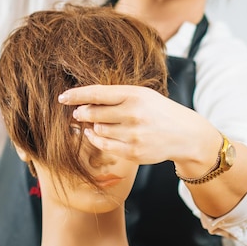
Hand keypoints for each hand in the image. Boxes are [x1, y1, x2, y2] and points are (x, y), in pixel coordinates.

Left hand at [58, 85, 211, 165]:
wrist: (184, 133)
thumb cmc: (158, 110)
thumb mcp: (141, 95)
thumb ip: (116, 96)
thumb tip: (84, 101)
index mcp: (134, 94)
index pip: (97, 93)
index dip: (77, 95)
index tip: (62, 97)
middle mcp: (133, 113)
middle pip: (93, 113)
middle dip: (82, 113)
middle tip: (78, 113)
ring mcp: (133, 134)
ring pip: (97, 130)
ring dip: (91, 127)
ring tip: (96, 123)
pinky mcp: (132, 152)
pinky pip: (104, 146)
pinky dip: (96, 139)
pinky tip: (96, 134)